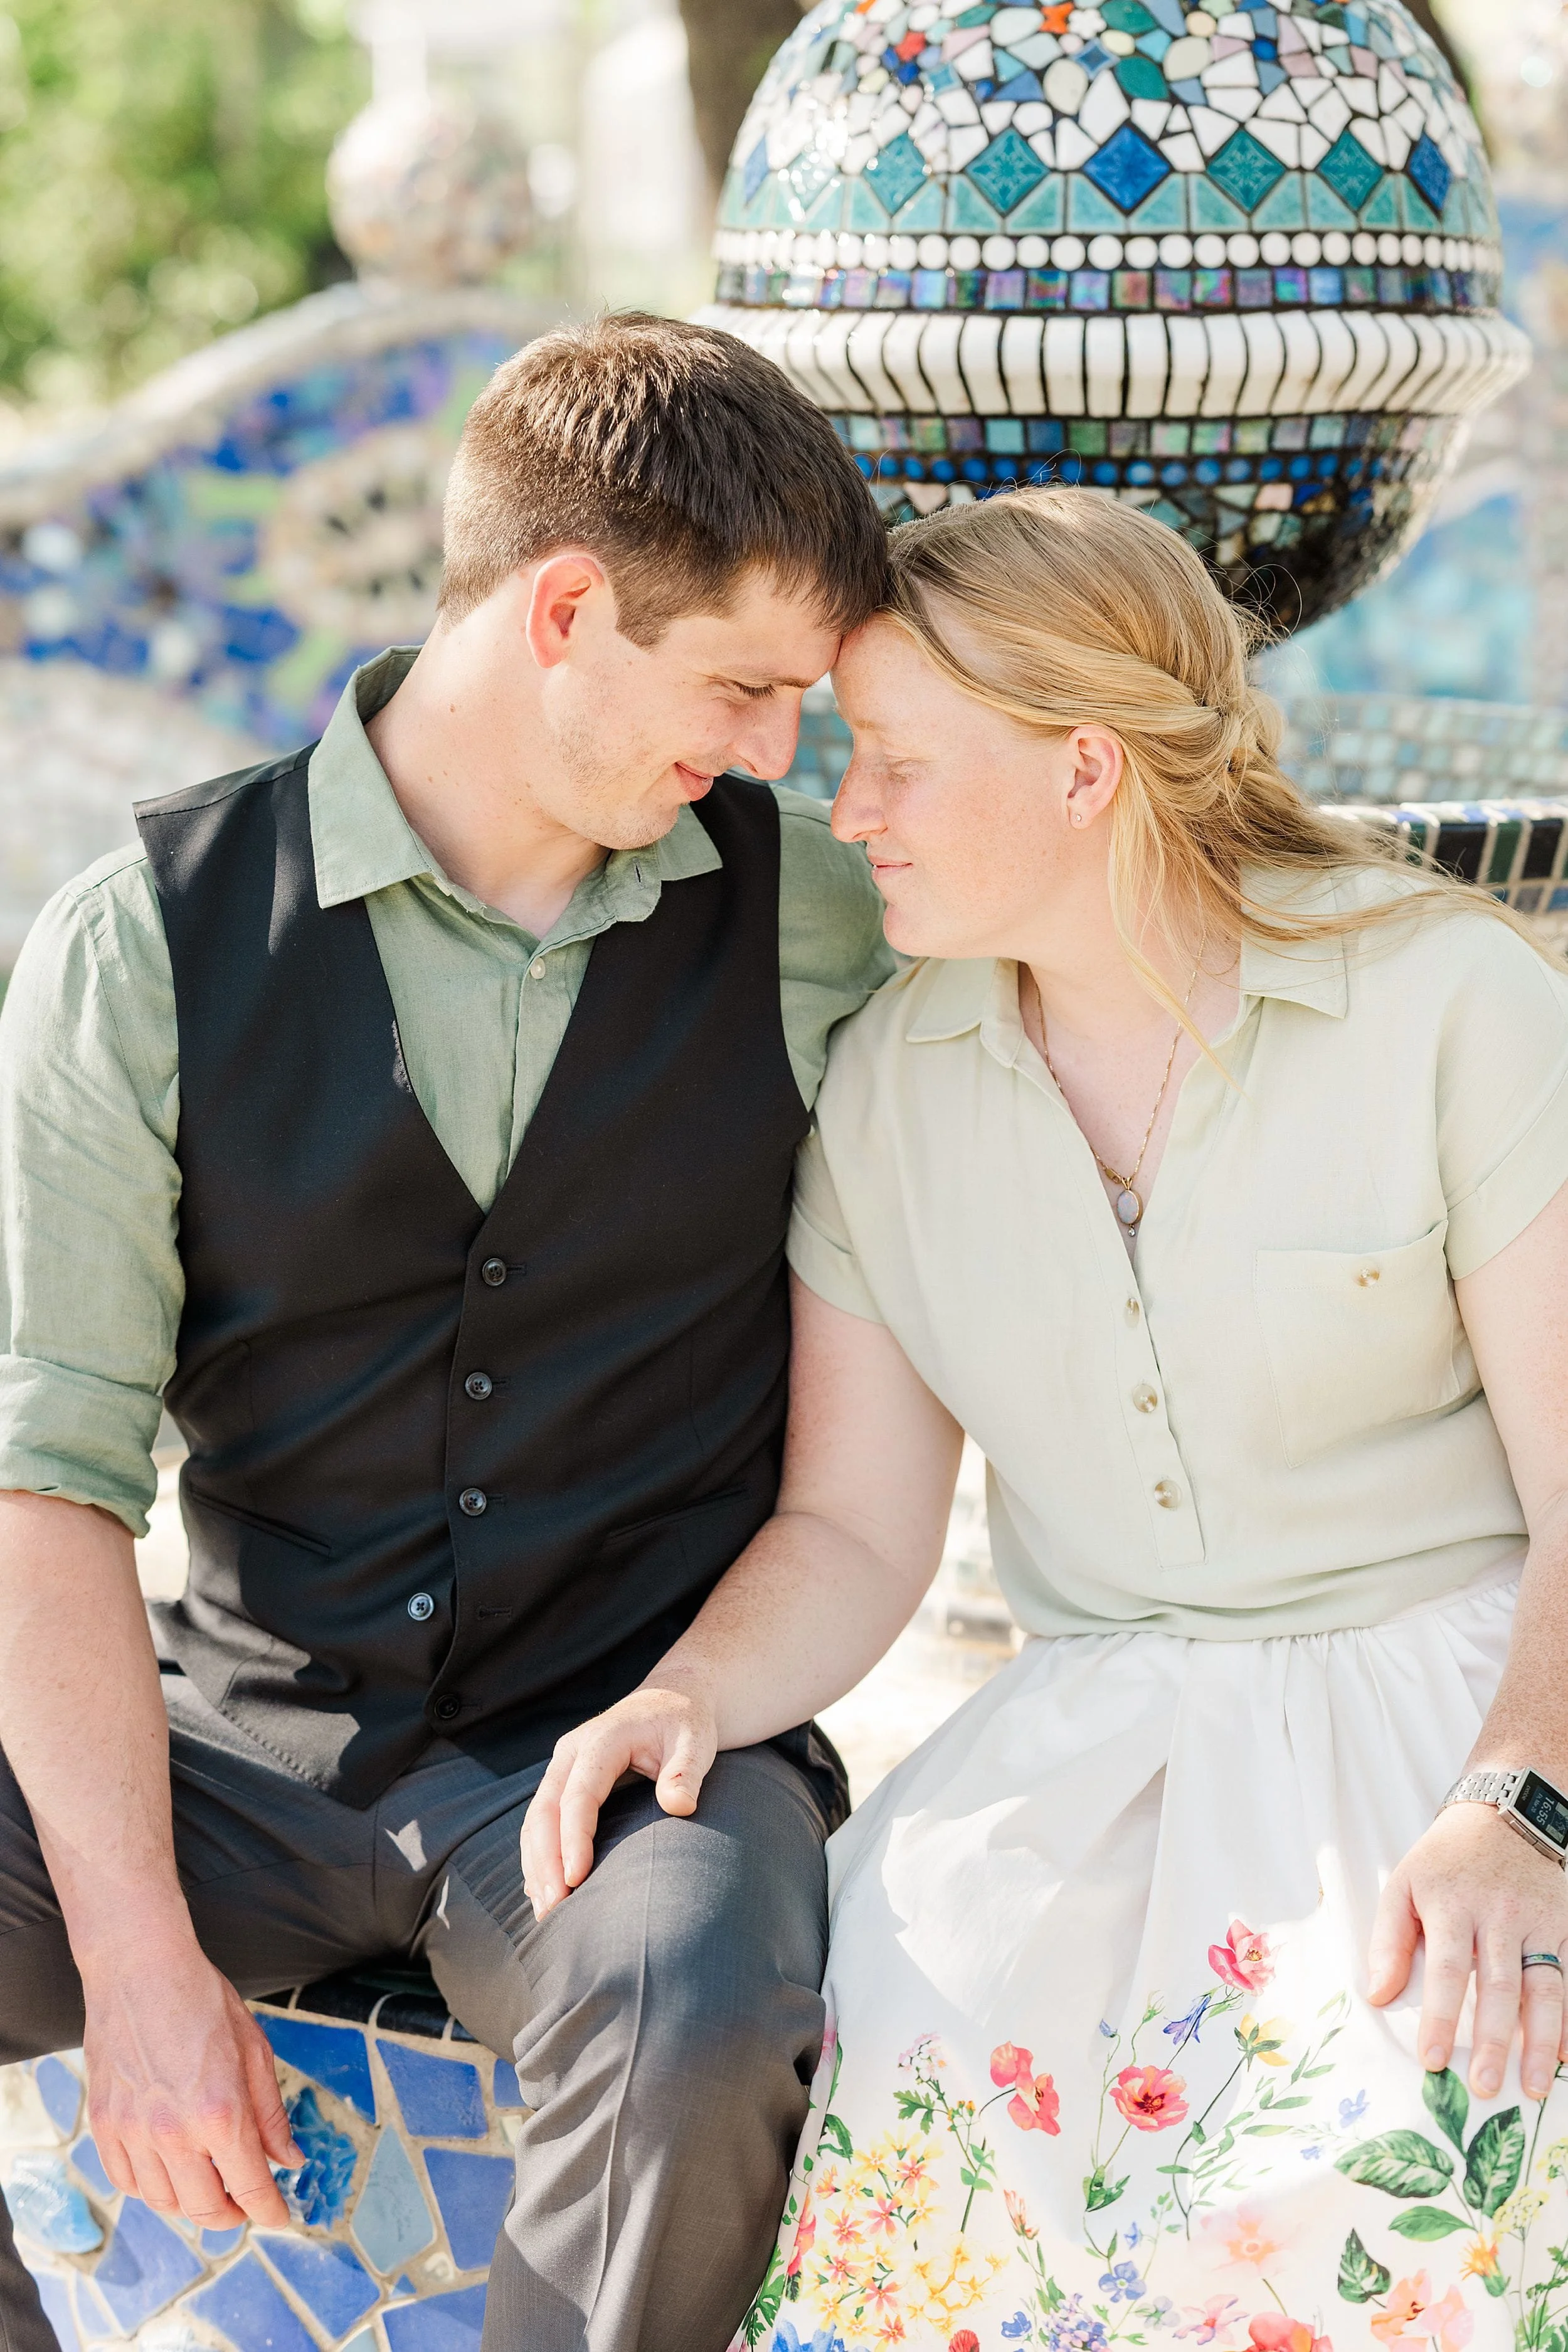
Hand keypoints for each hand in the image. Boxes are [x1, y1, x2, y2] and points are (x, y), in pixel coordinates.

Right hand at [82, 1934, 301, 2226]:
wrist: (141, 1969)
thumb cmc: (202, 2000)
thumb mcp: (255, 2051)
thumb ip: (271, 2114)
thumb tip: (289, 2160)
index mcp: (220, 2112)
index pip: (250, 2188)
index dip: (269, 2211)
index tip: (280, 2218)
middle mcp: (173, 2132)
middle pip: (205, 2209)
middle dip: (233, 2216)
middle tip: (246, 2204)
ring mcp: (133, 2133)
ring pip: (164, 2203)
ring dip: (192, 2205)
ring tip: (210, 2185)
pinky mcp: (104, 2126)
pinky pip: (126, 2183)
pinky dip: (151, 2189)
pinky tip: (169, 2172)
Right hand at [521, 1682, 718, 1921]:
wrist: (672, 1700)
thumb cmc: (685, 1724)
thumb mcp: (696, 1741)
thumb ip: (687, 1771)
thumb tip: (679, 1806)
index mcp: (602, 1739)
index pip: (578, 1795)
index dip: (573, 1838)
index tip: (576, 1880)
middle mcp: (572, 1752)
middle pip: (545, 1810)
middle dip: (545, 1861)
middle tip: (554, 1909)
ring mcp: (563, 1767)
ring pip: (536, 1819)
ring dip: (536, 1864)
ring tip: (545, 1911)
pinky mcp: (563, 1782)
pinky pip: (541, 1822)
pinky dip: (539, 1856)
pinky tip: (544, 1890)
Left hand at [1369, 1801, 1567, 2101]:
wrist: (1504, 1811)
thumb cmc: (1445, 1859)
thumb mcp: (1404, 1883)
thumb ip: (1390, 1940)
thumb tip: (1377, 1995)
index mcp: (1452, 1905)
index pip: (1446, 1969)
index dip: (1438, 2016)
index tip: (1430, 2060)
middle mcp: (1498, 1916)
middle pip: (1498, 1986)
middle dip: (1492, 2041)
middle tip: (1484, 2087)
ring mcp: (1536, 1921)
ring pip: (1544, 1988)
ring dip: (1539, 2041)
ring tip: (1534, 2086)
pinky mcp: (1562, 1924)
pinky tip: (1566, 2055)